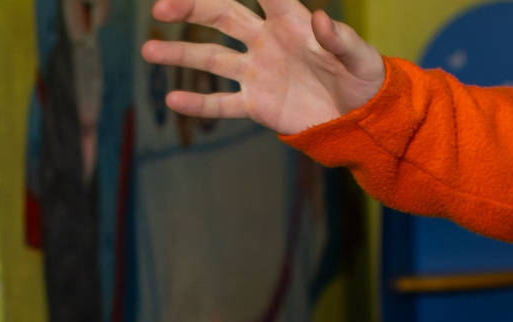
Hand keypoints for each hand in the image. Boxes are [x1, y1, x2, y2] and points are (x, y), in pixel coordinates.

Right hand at [140, 0, 385, 133]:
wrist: (358, 119)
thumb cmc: (363, 79)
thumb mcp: (360, 59)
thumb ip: (342, 40)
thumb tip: (322, 20)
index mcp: (291, 20)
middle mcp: (266, 40)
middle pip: (222, 16)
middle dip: (192, 9)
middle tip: (161, 7)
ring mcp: (257, 72)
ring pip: (211, 59)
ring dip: (180, 54)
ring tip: (149, 50)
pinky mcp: (257, 104)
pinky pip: (222, 103)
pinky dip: (198, 103)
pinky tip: (172, 98)